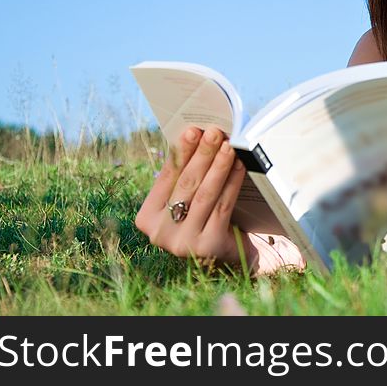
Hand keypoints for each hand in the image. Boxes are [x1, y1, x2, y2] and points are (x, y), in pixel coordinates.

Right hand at [135, 125, 295, 273]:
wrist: (228, 255)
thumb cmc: (203, 219)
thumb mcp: (187, 201)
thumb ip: (184, 178)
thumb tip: (196, 136)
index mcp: (146, 219)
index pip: (165, 179)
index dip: (180, 153)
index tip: (192, 130)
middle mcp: (160, 233)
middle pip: (185, 185)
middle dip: (201, 155)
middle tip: (214, 133)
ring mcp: (182, 242)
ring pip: (204, 194)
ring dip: (218, 166)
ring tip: (228, 145)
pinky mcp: (207, 246)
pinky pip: (222, 206)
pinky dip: (232, 183)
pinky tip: (239, 166)